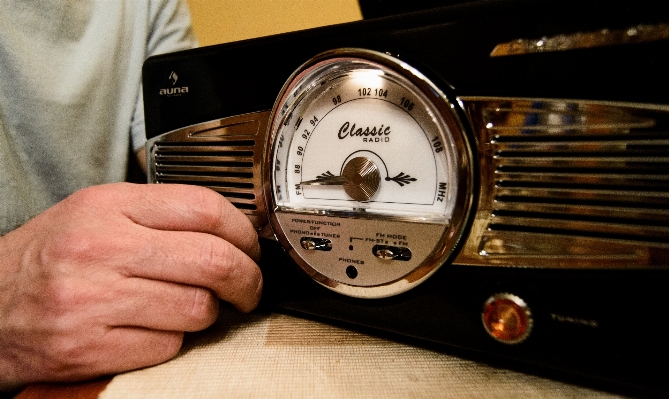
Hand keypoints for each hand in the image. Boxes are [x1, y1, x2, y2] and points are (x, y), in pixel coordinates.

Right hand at [0, 183, 261, 389]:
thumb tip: (227, 229)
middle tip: (249, 287)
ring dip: (210, 313)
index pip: (204, 208)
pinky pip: (168, 346)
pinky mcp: (90, 349)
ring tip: (196, 307)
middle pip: (213, 261)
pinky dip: (176, 340)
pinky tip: (158, 328)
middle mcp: (102, 249)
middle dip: (248, 279)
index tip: (251, 246)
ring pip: (197, 309)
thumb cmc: (48, 257)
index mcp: (107, 207)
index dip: (244, 230)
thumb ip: (157, 215)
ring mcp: (94, 301)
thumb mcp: (94, 213)